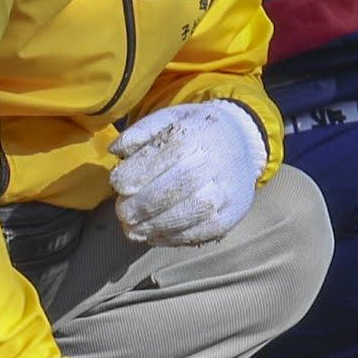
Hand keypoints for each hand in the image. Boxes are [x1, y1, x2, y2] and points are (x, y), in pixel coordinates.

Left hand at [107, 99, 266, 247]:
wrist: (242, 142)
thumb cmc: (195, 132)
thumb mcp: (169, 119)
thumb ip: (141, 132)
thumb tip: (115, 149)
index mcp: (196, 135)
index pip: (165, 155)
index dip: (137, 173)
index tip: (117, 184)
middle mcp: (215, 163)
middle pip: (179, 186)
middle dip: (144, 204)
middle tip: (122, 213)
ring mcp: (226, 191)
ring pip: (193, 212)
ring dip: (157, 225)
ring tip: (133, 230)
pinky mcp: (232, 214)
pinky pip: (204, 231)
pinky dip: (174, 238)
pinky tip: (154, 237)